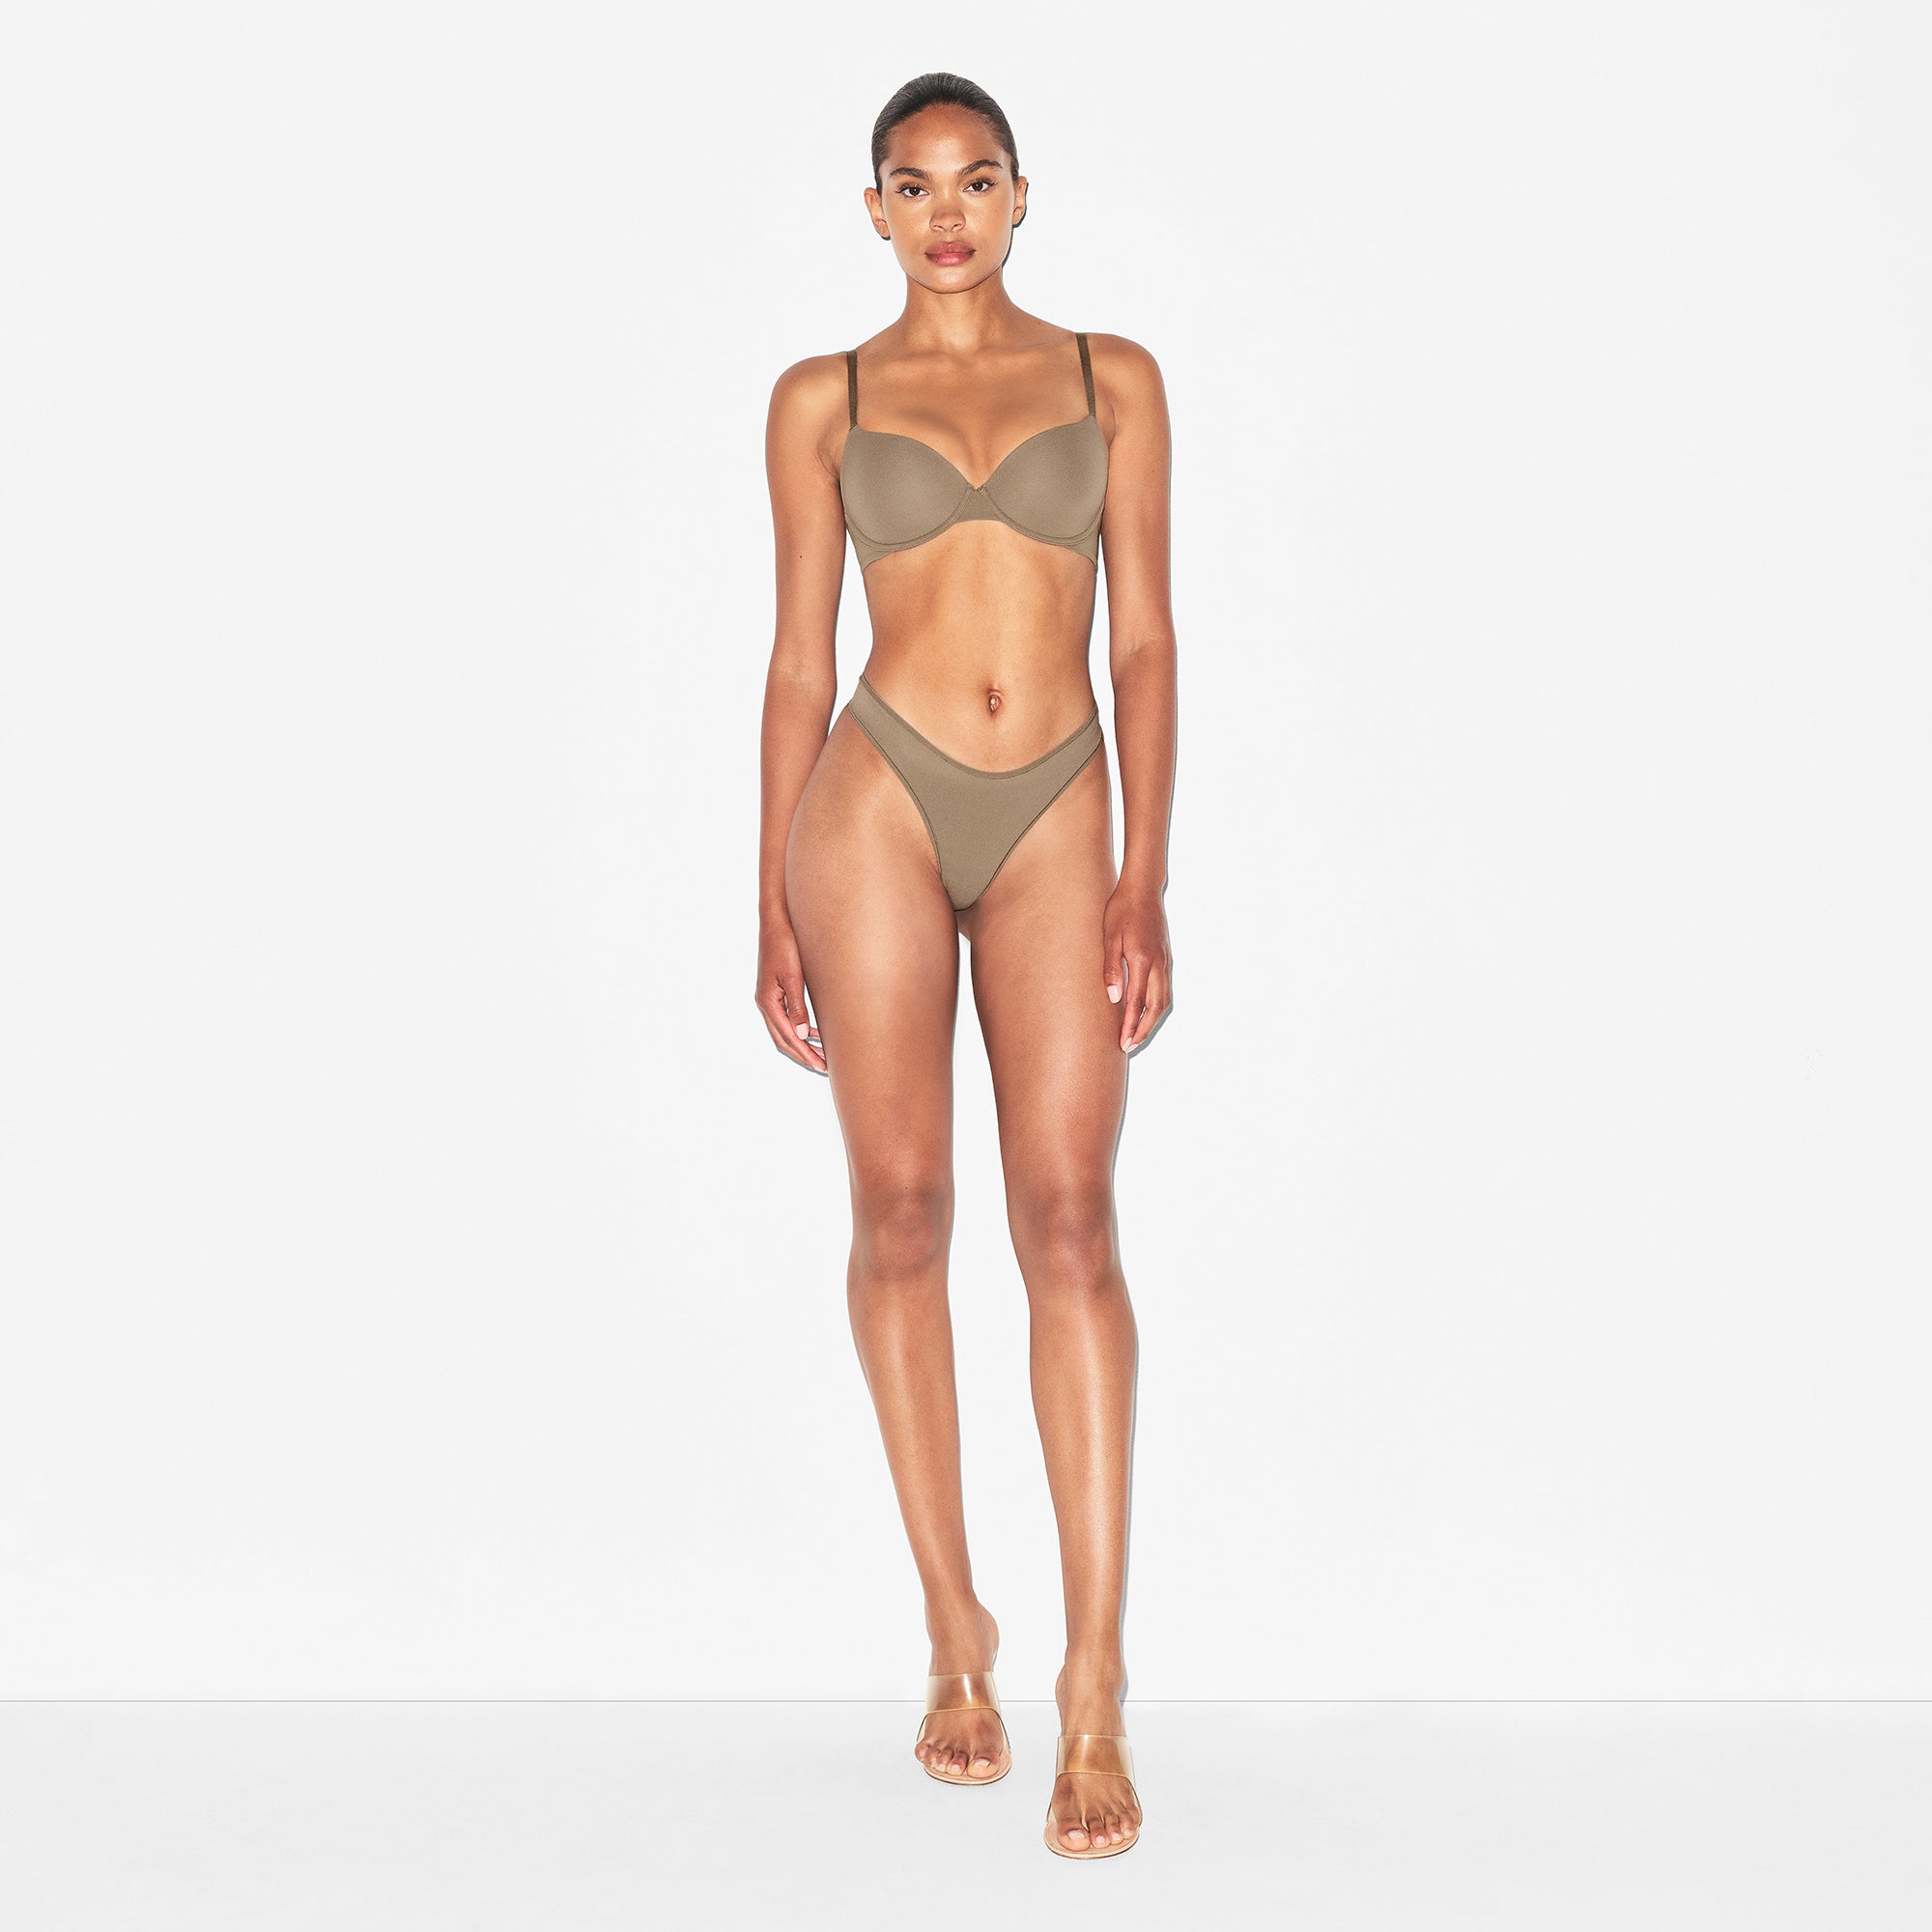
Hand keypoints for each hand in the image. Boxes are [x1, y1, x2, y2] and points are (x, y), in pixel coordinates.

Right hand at [755, 913, 826, 1073]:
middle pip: (783, 1039)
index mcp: (768, 1002)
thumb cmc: (784, 945)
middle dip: (803, 1055)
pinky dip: (800, 1029)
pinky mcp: (776, 991)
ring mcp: (769, 997)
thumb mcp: (793, 977)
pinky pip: (787, 1018)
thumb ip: (798, 1007)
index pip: (787, 1037)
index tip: (821, 1066)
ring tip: (821, 1055)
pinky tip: (815, 1032)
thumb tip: (803, 1035)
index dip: (805, 1054)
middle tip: (823, 1067)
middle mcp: (765, 1003)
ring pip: (784, 1031)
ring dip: (802, 1044)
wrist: (776, 922)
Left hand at [1103, 879, 1171, 1052]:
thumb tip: (1114, 998)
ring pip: (1164, 1000)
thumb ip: (1112, 968)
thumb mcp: (1109, 937)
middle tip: (1129, 1046)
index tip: (1123, 1042)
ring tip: (1137, 1035)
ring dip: (1151, 1020)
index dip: (1130, 1025)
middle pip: (1156, 1007)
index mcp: (1142, 959)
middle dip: (1143, 1029)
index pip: (1137, 1002)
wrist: (1143, 889)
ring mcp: (1165, 961)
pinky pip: (1165, 989)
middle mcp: (1158, 963)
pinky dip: (1156, 1006)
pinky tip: (1145, 1012)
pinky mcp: (1165, 958)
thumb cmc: (1121, 909)